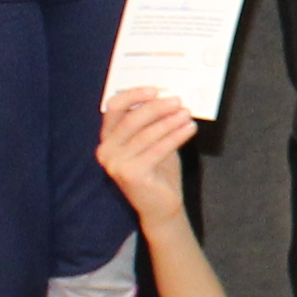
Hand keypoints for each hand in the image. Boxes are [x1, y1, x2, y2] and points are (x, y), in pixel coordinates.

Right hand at [93, 84, 196, 208]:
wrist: (161, 206)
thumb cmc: (158, 171)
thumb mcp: (154, 141)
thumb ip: (154, 122)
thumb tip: (170, 97)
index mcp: (107, 138)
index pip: (114, 108)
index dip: (134, 95)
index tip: (155, 89)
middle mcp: (106, 151)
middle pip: (131, 119)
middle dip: (157, 107)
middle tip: (178, 101)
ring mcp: (116, 164)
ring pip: (146, 134)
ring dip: (170, 121)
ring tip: (187, 114)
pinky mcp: (131, 174)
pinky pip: (157, 149)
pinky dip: (175, 136)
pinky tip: (190, 129)